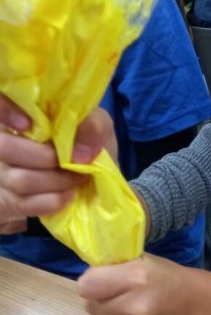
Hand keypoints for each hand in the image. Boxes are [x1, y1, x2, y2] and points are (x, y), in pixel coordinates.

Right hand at [0, 94, 117, 220]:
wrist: (89, 184)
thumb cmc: (87, 146)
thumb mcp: (97, 128)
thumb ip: (92, 127)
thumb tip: (79, 152)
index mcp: (22, 112)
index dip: (5, 110)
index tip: (28, 124)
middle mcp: (3, 138)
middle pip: (4, 147)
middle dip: (46, 158)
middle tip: (74, 163)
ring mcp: (1, 172)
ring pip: (18, 179)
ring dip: (56, 182)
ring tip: (77, 179)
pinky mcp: (7, 200)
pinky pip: (24, 203)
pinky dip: (52, 201)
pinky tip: (67, 196)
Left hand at [78, 254, 192, 314]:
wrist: (190, 304)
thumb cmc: (163, 276)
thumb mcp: (141, 260)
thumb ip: (112, 266)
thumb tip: (85, 279)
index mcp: (136, 279)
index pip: (86, 285)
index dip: (92, 280)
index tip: (104, 279)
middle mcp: (134, 309)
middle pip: (90, 305)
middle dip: (99, 297)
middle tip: (118, 292)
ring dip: (105, 313)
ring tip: (125, 306)